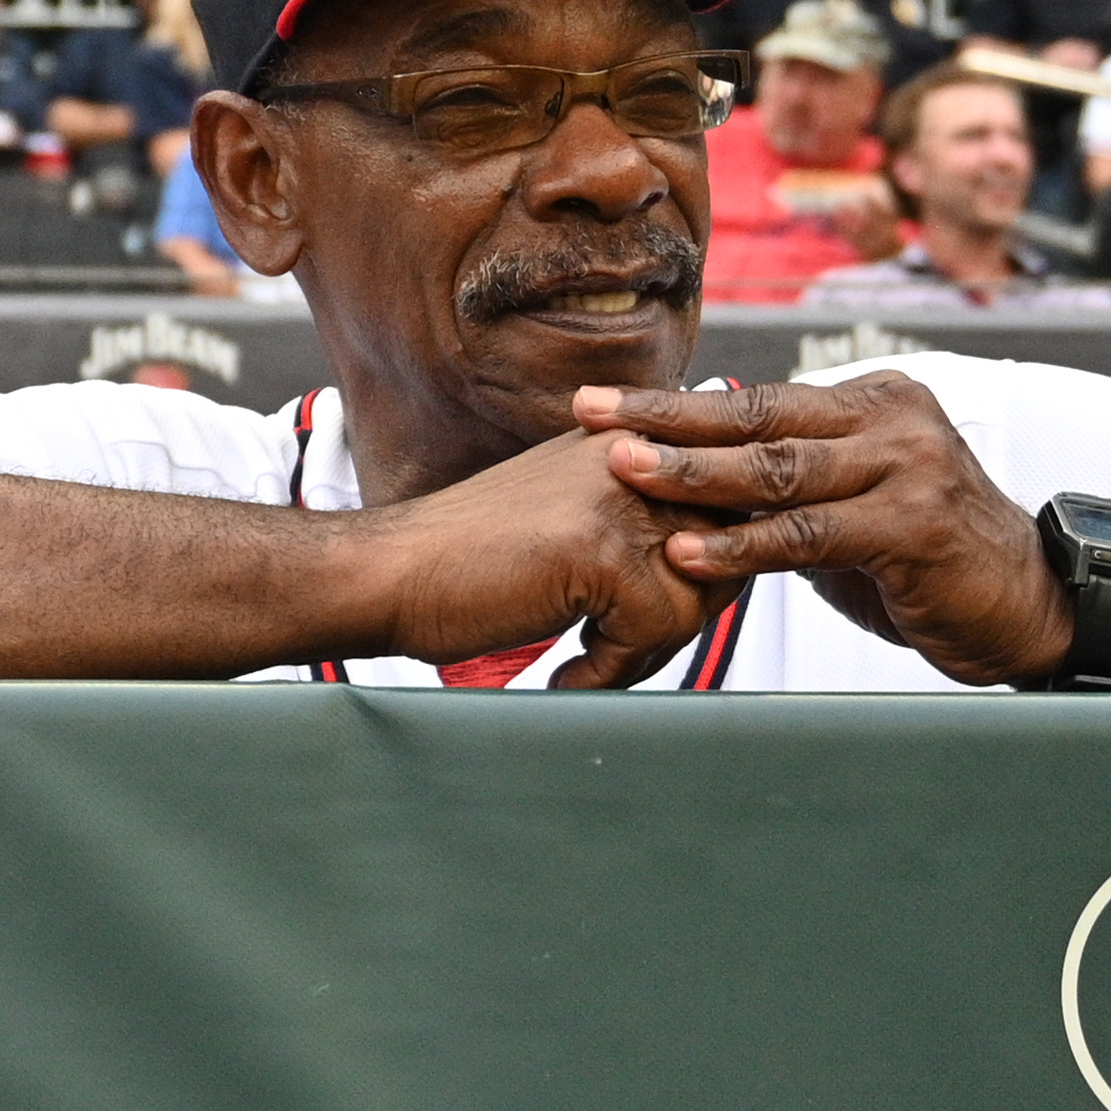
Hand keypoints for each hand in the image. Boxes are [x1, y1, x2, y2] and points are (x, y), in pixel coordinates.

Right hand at [347, 425, 721, 690]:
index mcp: (627, 438)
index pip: (722, 506)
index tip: (645, 617)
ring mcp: (619, 500)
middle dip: (679, 618)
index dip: (698, 575)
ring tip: (586, 661)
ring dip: (643, 651)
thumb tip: (719, 564)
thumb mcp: (569, 514)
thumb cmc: (464, 557)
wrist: (388, 574)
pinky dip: (610, 671)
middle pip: (723, 554)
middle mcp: (632, 455)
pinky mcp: (602, 553)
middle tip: (616, 650)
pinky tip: (564, 672)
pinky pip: (653, 633)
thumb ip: (638, 519)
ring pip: (695, 600)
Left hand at [574, 377, 1075, 685]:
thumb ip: (790, 488)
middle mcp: (892, 419)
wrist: (1031, 605)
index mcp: (873, 402)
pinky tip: (689, 554)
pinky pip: (810, 535)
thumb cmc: (930, 561)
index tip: (602, 405)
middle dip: (665, 419)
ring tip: (624, 471)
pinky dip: (744, 547)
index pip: (759, 400)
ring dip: (694, 475)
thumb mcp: (854, 508)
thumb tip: (699, 475)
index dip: (676, 405)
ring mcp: (908, 467)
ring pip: (779, 469)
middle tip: (591, 416)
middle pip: (758, 418)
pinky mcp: (914, 525)